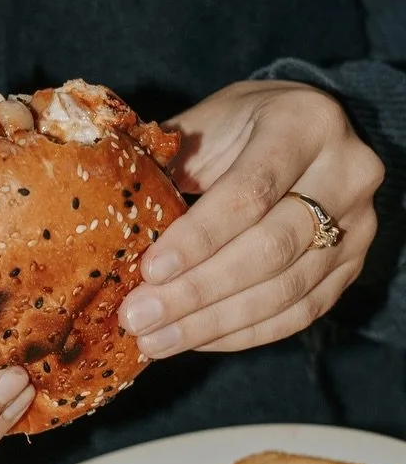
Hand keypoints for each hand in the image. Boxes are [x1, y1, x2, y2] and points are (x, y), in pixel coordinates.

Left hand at [118, 80, 382, 358]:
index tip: (149, 271)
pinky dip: (245, 333)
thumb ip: (166, 162)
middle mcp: (346, 173)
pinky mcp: (354, 265)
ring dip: (215, 323)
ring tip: (157, 340)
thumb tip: (104, 213)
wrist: (304, 127)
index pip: (250, 192)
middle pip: (271, 248)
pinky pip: (302, 313)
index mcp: (304, 124)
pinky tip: (197, 339)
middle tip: (140, 318)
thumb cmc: (240, 126)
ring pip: (288, 289)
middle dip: (198, 291)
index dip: (198, 238)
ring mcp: (359, 224)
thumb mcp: (204, 124)